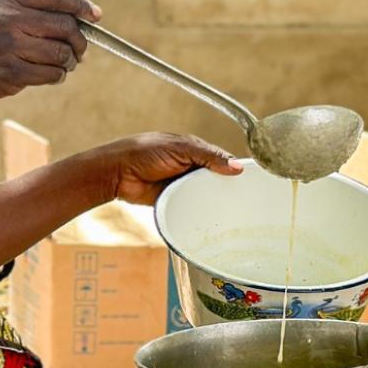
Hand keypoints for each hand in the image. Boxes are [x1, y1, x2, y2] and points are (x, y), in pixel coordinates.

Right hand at [0, 0, 98, 105]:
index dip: (81, 4)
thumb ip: (40, 1)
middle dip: (79, 40)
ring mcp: (8, 45)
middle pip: (65, 25)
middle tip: (79, 49)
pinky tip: (51, 74)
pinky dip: (57, 76)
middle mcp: (7, 17)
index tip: (95, 15)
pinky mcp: (10, 72)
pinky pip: (50, 74)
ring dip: (69, 61)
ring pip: (61, 53)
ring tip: (63, 63)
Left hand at [85, 133, 242, 204]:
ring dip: (212, 202)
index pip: (221, 159)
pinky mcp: (172, 200)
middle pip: (215, 180)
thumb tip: (237, 167)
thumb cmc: (145, 152)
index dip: (234, 169)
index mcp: (194, 150)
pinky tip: (211, 219)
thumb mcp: (181, 149)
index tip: (251, 182)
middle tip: (245, 202)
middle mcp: (190, 167)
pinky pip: (190, 207)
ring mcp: (181, 185)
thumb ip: (209, 156)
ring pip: (203, 195)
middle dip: (226, 189)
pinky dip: (198, 211)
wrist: (117, 173)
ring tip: (233, 214)